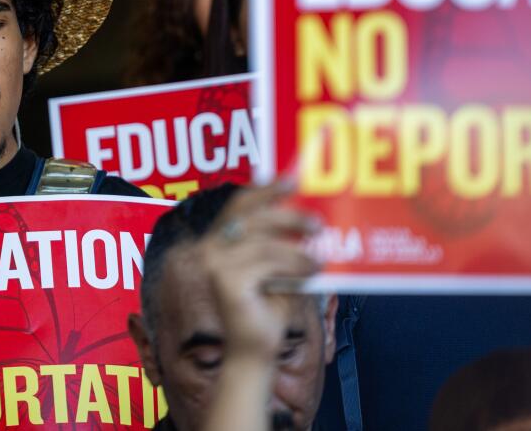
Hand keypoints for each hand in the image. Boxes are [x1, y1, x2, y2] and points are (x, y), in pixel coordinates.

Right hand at [198, 181, 320, 360]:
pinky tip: (312, 271)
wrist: (255, 351)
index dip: (265, 189)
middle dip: (287, 214)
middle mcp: (210, 249)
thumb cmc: (268, 308)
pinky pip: (268, 262)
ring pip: (264, 241)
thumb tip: (309, 212)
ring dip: (298, 248)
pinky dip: (295, 264)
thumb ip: (283, 240)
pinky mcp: (226, 283)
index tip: (291, 179)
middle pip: (251, 216)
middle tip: (317, 222)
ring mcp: (215, 266)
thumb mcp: (278, 267)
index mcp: (219, 241)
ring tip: (320, 258)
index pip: (239, 204)